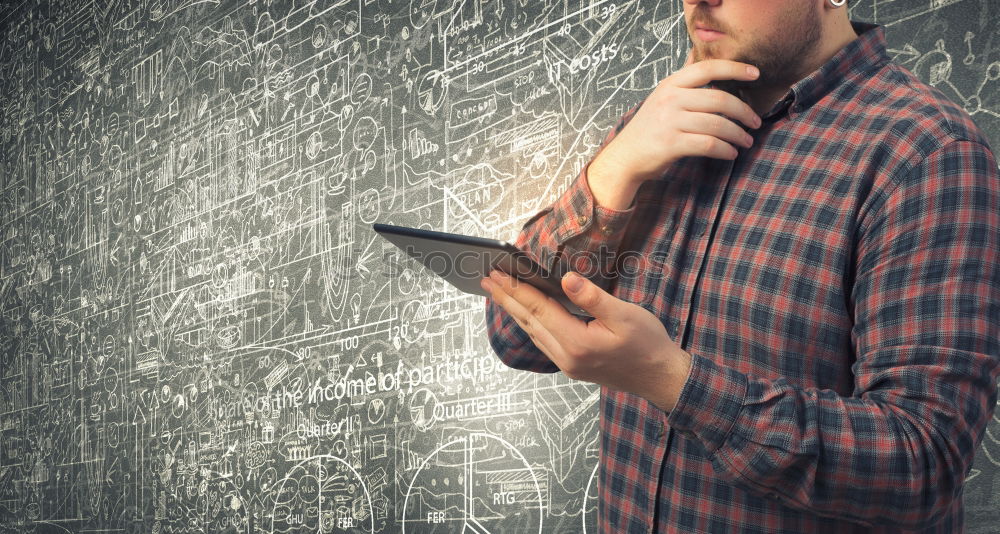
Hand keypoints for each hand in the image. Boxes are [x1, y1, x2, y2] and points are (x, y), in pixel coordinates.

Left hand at [481, 269, 692, 411]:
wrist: (662, 379)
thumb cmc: (648, 345)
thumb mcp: (625, 315)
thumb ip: (592, 297)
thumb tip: (566, 279)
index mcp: (577, 342)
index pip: (538, 309)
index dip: (516, 289)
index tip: (497, 273)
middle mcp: (566, 356)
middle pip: (528, 321)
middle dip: (506, 298)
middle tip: (487, 280)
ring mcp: (567, 364)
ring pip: (533, 332)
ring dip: (515, 311)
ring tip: (500, 293)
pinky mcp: (572, 366)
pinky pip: (543, 341)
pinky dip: (530, 323)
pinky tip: (525, 314)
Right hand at [590, 55, 762, 183]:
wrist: (626, 156)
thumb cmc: (650, 128)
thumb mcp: (662, 97)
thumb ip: (684, 81)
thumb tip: (703, 56)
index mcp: (671, 84)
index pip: (707, 68)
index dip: (734, 68)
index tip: (755, 74)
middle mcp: (670, 99)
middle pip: (719, 99)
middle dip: (744, 112)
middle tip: (755, 122)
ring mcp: (670, 121)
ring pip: (717, 124)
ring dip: (738, 134)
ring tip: (746, 141)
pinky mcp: (671, 144)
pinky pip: (708, 145)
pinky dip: (725, 150)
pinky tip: (730, 153)